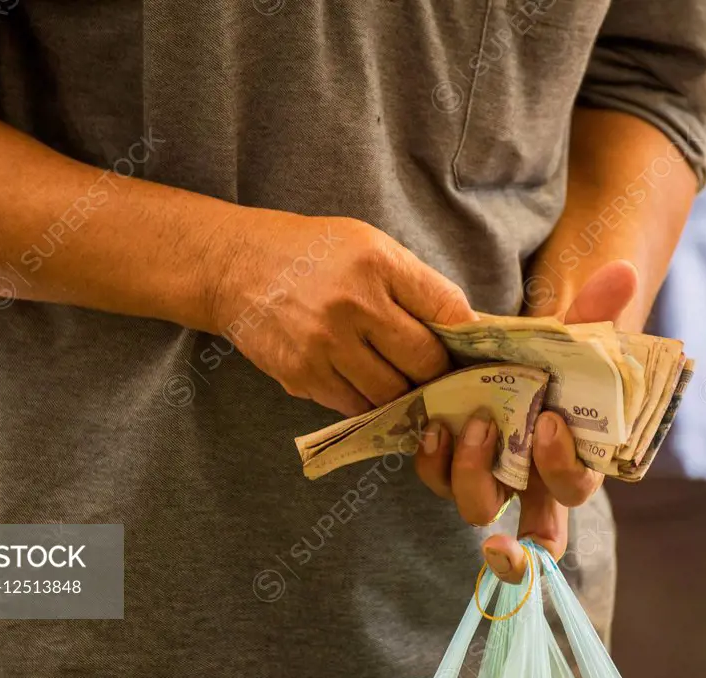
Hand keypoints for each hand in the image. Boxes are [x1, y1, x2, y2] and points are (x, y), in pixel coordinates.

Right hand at [210, 211, 477, 416]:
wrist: (234, 265)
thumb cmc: (310, 253)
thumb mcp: (367, 245)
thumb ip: (413, 283)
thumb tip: (466, 328)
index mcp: (378, 263)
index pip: (449, 309)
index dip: (467, 336)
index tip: (471, 349)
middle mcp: (354, 305)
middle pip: (425, 362)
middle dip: (436, 372)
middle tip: (436, 373)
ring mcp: (325, 345)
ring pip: (391, 393)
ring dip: (402, 393)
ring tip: (400, 381)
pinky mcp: (302, 375)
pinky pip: (353, 405)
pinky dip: (365, 400)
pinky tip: (362, 383)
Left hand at [414, 260, 637, 581]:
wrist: (512, 344)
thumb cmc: (554, 350)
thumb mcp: (573, 329)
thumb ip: (596, 310)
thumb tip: (622, 274)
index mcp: (574, 457)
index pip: (576, 490)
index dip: (563, 469)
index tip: (549, 422)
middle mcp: (533, 480)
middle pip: (528, 527)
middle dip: (511, 512)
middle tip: (488, 439)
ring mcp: (491, 473)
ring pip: (476, 505)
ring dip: (465, 473)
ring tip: (459, 424)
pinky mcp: (451, 459)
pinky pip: (438, 477)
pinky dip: (432, 459)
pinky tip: (430, 426)